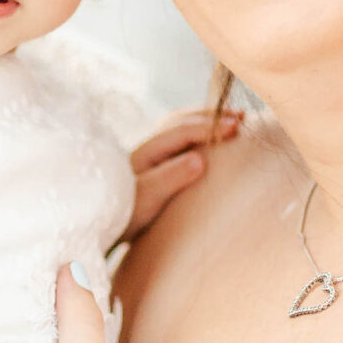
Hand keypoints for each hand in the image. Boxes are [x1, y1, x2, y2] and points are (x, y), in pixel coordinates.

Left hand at [124, 108, 239, 243]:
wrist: (101, 225)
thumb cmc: (125, 215)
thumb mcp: (148, 198)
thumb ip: (172, 177)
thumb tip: (200, 158)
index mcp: (146, 152)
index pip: (181, 131)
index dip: (209, 127)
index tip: (236, 127)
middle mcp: (146, 148)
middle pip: (180, 121)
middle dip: (210, 117)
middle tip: (241, 117)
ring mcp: (148, 154)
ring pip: (178, 126)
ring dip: (204, 121)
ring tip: (231, 120)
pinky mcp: (152, 164)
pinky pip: (177, 138)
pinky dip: (196, 131)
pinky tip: (209, 138)